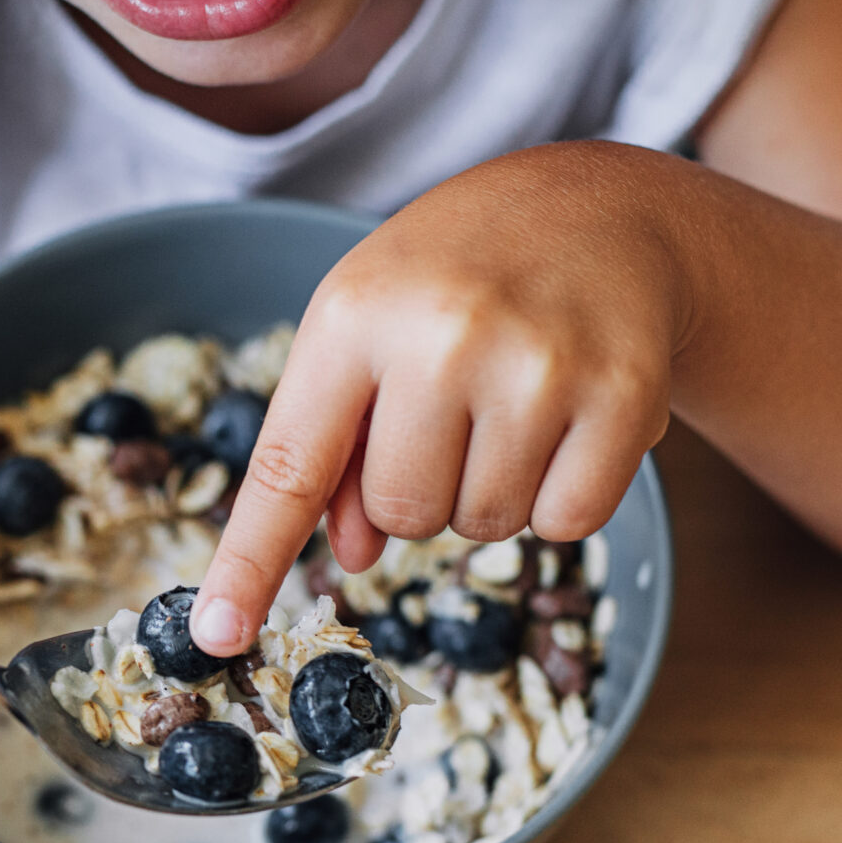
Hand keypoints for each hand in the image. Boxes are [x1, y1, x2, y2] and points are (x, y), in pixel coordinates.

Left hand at [192, 143, 684, 652]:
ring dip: (495, 489)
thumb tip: (349, 556)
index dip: (249, 560)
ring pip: (484, 526)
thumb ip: (339, 442)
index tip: (217, 633)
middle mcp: (442, 336)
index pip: (290, 466)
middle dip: (424, 487)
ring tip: (515, 399)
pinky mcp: (623, 396)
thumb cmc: (460, 277)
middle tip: (457, 407)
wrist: (601, 208)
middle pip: (403, 517)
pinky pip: (567, 522)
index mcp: (355, 316)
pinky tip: (569, 417)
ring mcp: (538, 365)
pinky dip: (564, 493)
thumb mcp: (370, 328)